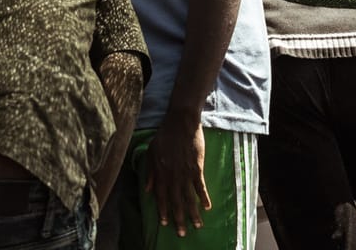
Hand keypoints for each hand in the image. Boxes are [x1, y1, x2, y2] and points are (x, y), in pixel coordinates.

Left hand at [145, 114, 209, 236]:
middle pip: (175, 201)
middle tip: (181, 234)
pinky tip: (207, 207)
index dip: (163, 211)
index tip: (165, 224)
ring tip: (197, 226)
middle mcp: (172, 176)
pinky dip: (204, 197)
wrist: (180, 122)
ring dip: (192, 213)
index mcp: (160, 173)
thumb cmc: (164, 135)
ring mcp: (184, 172)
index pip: (161, 197)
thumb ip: (150, 172)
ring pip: (188, 197)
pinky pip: (200, 186)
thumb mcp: (151, 152)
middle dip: (178, 218)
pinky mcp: (197, 167)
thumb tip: (148, 190)